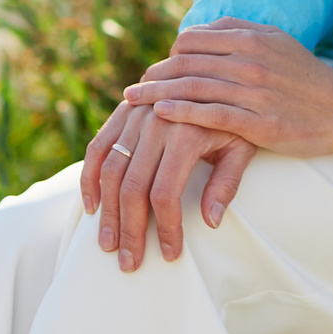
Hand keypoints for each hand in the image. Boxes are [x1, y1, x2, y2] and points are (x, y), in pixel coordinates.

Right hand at [80, 100, 256, 271]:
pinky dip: (89, 178)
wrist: (216, 70)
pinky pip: (98, 147)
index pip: (166, 193)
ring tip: (108, 245)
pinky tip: (92, 207)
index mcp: (187, 133)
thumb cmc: (234, 117)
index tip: (169, 254)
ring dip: (107, 213)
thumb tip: (211, 222)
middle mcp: (156, 123)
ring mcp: (136, 116)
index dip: (165, 228)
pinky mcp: (123, 112)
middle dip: (130, 230)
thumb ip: (227, 183)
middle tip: (129, 263)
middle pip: (133, 187)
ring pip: (110, 172)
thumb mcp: (243, 145)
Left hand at [121, 17, 332, 157]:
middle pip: (186, 64)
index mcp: (252, 37)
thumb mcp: (275, 41)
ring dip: (156, 94)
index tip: (154, 70)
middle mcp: (250, 60)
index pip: (192, 41)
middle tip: (131, 90)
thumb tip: (200, 30)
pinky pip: (211, 114)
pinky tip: (160, 114)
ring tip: (133, 102)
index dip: (168, 55)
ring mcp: (254, 91)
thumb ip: (238, 32)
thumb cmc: (306, 77)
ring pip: (193, 88)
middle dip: (154, 76)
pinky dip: (181, 112)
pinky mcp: (259, 123)